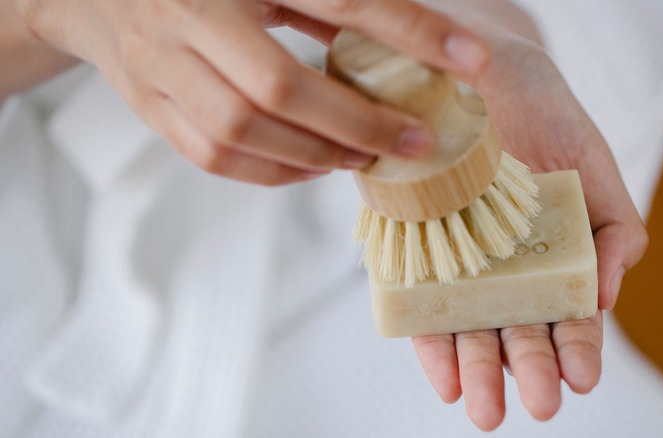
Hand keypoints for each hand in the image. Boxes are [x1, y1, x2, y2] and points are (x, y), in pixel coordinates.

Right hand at [14, 0, 490, 184]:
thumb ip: (326, 1)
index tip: (472, 60)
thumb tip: (416, 33)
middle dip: (357, 123)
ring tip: (362, 158)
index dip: (411, 30)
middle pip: (280, 85)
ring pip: (242, 130)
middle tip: (412, 141)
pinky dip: (273, 172)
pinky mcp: (149, 105)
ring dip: (314, 154)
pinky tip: (310, 168)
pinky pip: (213, 156)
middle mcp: (192, 13)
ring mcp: (160, 64)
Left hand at [411, 7, 647, 430]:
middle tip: (538, 404)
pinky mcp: (416, 252)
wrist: (483, 74)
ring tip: (485, 407)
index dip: (576, 351)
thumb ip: (617, 233)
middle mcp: (506, 275)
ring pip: (468, 330)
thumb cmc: (549, 120)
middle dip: (526, 371)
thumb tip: (608, 298)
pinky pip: (420, 305)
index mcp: (553, 264)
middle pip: (516, 333)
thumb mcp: (596, 171)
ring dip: (478, 371)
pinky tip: (443, 377)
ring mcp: (460, 266)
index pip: (567, 319)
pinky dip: (430, 343)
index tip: (582, 377)